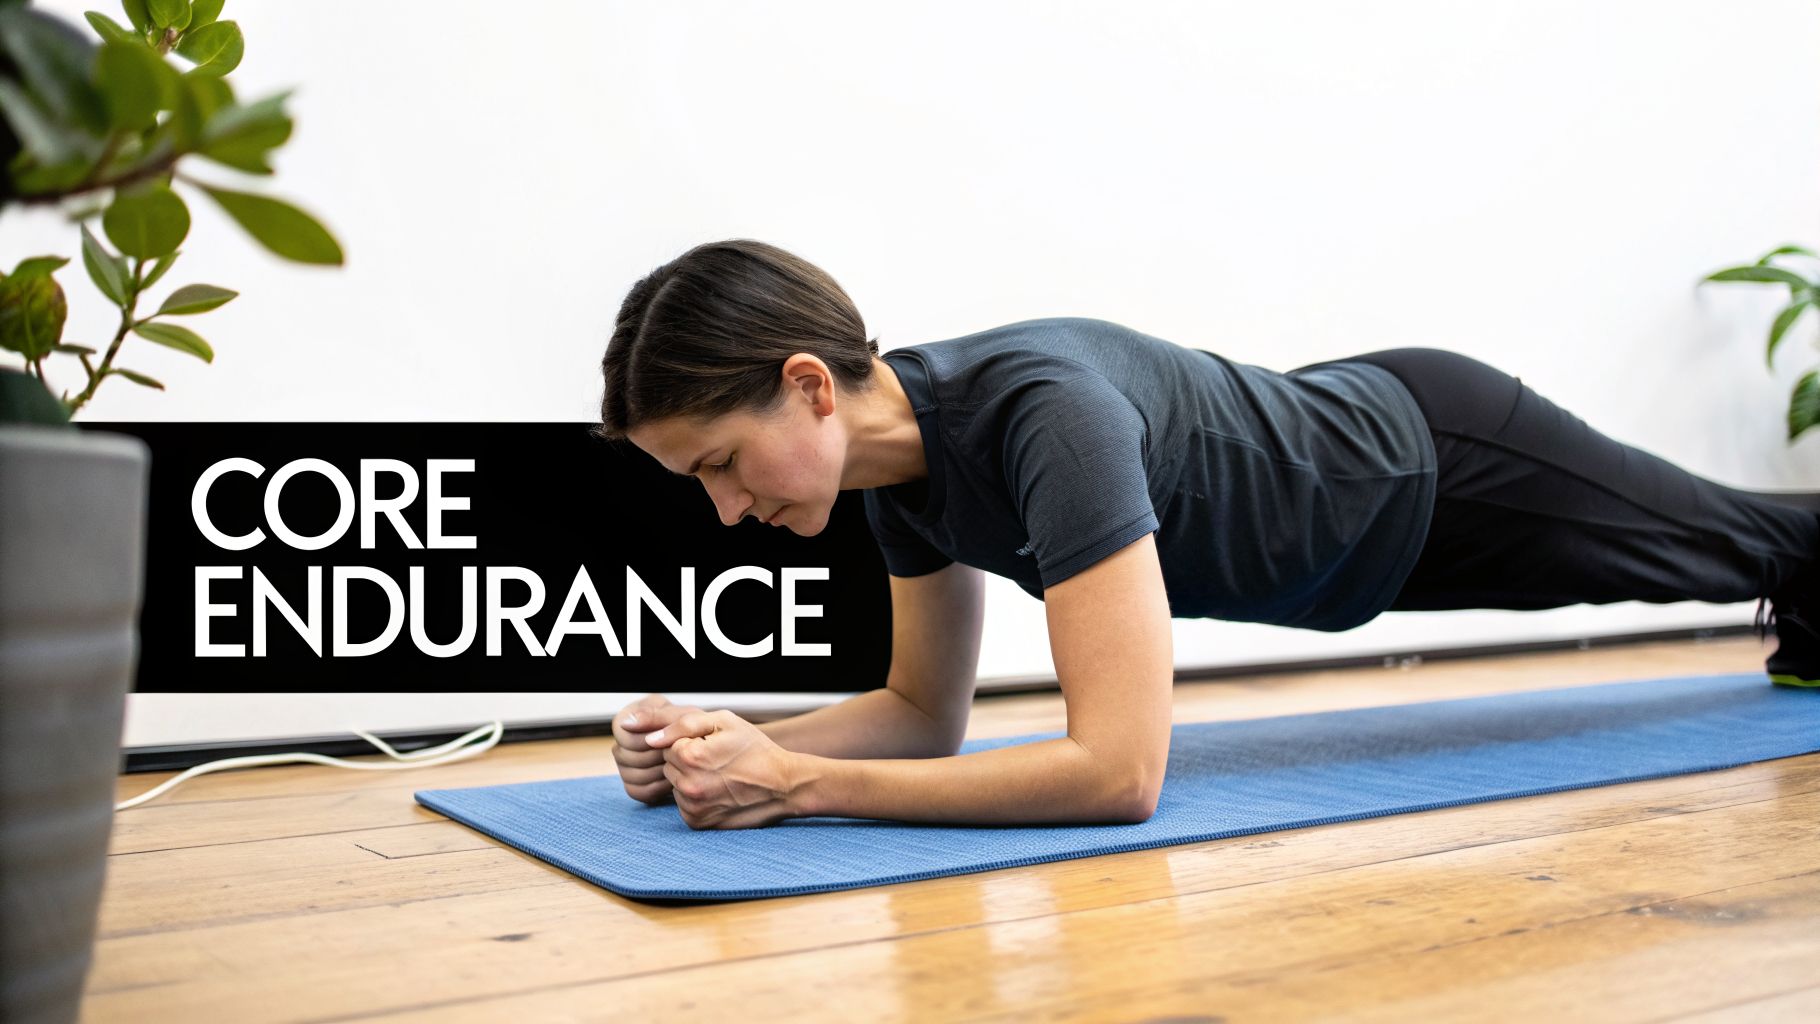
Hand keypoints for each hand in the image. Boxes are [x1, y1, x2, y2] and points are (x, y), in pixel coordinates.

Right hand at [611, 694, 704, 805]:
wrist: (700, 743)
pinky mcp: (634, 786)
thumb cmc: (690, 724)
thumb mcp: (678, 715)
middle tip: (677, 753)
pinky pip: (640, 791)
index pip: (626, 739)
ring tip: (677, 764)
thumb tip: (627, 724)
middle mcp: (619, 745)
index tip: (669, 740)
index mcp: (624, 721)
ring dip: (660, 771)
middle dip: (657, 756)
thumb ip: (655, 716)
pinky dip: (660, 787)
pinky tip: (674, 777)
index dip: (649, 741)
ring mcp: (624, 768)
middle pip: (628, 758)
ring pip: (634, 776)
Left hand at [645, 709, 801, 829]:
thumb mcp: (723, 722)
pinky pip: (684, 804)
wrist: (782, 785)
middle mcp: (687, 785)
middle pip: (669, 766)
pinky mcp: (697, 823)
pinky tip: (718, 791)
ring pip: (675, 785)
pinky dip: (696, 798)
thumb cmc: (754, 749)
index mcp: (690, 756)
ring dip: (690, 779)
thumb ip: (681, 724)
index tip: (713, 746)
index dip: (690, 742)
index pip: (667, 744)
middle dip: (687, 761)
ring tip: (720, 777)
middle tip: (717, 761)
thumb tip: (649, 739)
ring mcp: (692, 807)